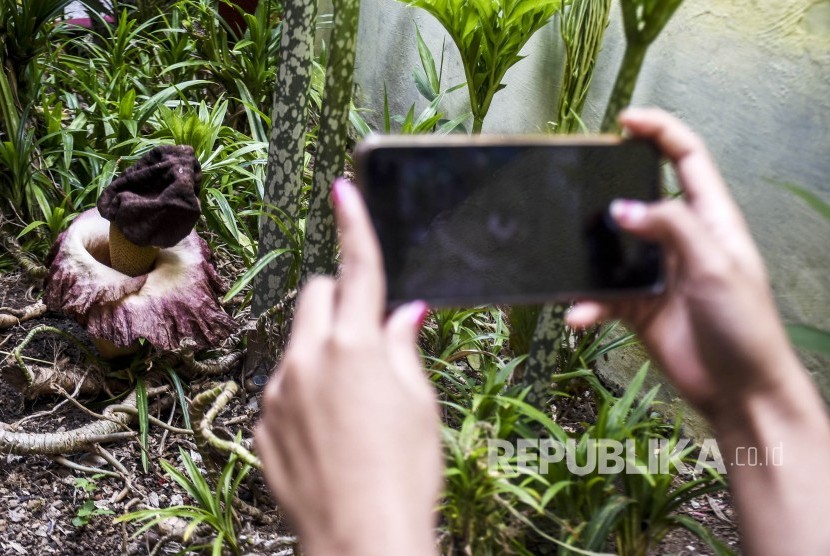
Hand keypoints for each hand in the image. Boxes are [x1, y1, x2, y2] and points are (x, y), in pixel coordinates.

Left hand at [255, 179, 441, 555]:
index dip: (353, 224)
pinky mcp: (261, 424)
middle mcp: (308, 359)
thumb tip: (405, 312)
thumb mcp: (419, 404)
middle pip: (316, 297)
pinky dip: (304, 392)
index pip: (358, 268)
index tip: (342, 188)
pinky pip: (282, 388)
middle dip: (339, 300)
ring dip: (322, 351)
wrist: (361, 540)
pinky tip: (329, 433)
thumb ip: (403, 347)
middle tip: (365, 332)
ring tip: (352, 402)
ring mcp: (278, 392)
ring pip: (297, 344)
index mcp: (355, 346)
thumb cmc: (405, 472)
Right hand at [566, 108, 802, 426]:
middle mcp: (681, 240)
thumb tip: (622, 207)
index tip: (625, 121)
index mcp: (710, 219)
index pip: (687, 159)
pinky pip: (603, 295)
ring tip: (566, 258)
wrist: (739, 390)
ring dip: (589, 256)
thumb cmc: (743, 325)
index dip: (660, 132)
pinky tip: (579, 316)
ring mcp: (657, 273)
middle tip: (577, 184)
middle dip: (610, 188)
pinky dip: (588, 304)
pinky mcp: (638, 306)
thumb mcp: (714, 266)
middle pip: (642, 197)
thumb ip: (672, 228)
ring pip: (613, 248)